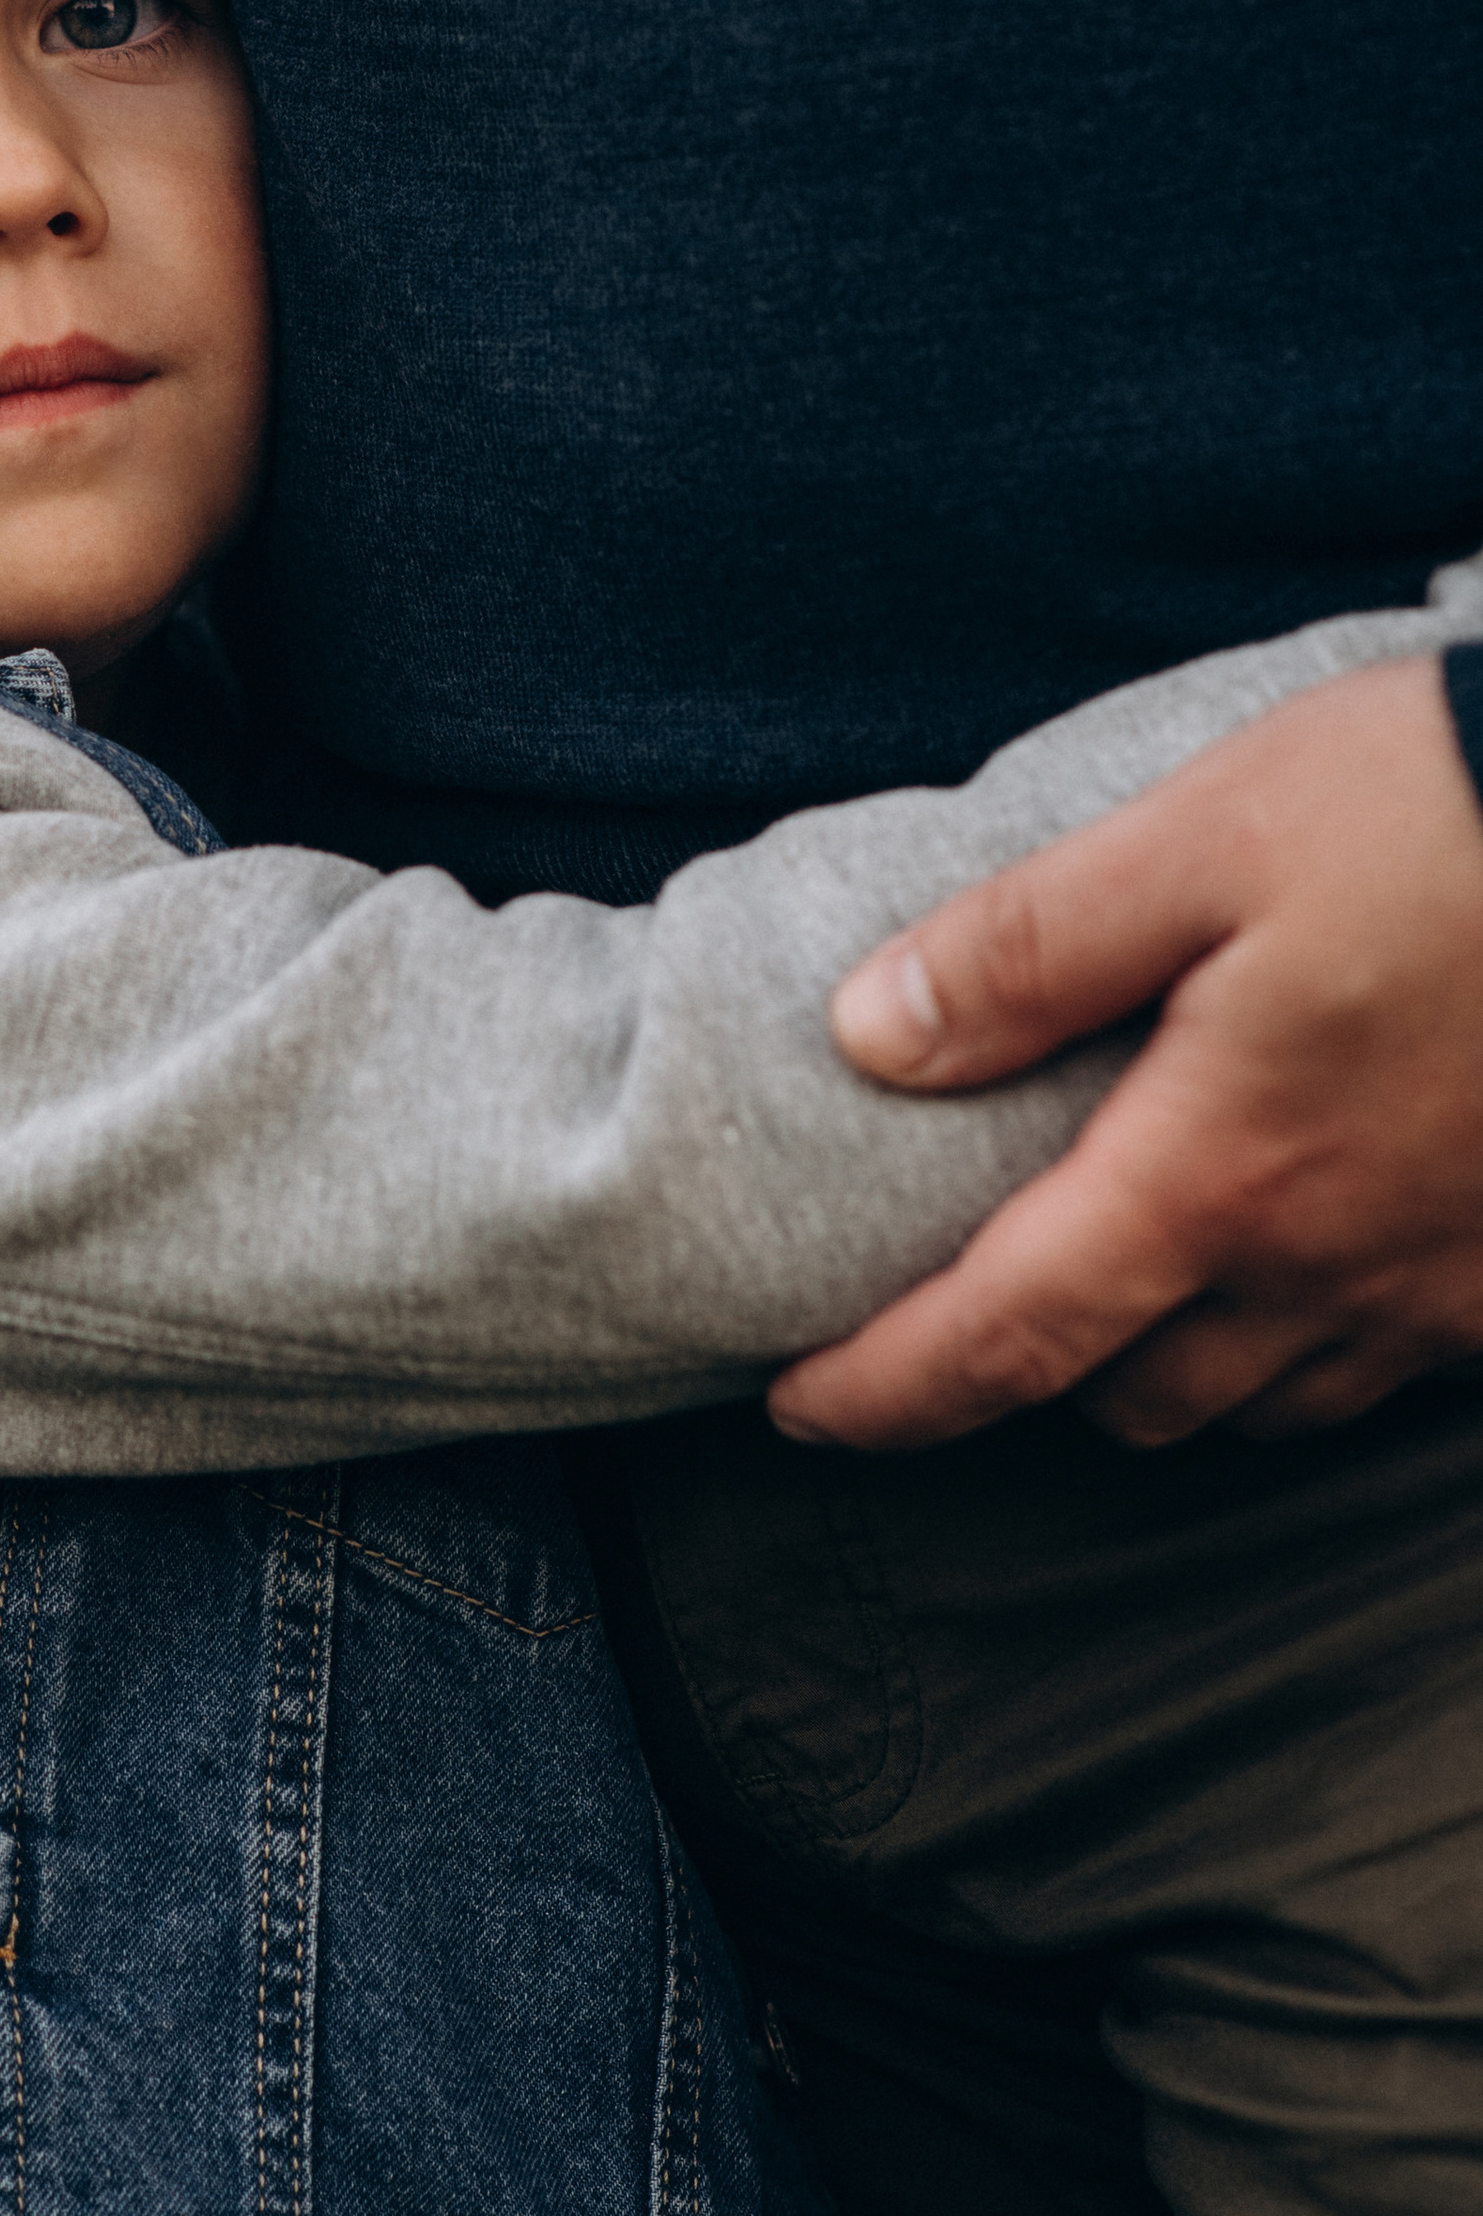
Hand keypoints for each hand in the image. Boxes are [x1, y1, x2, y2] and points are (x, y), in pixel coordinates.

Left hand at [768, 656, 1482, 1451]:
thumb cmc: (1440, 807)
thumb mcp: (1201, 835)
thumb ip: (1027, 948)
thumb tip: (867, 1032)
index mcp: (1220, 1173)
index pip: (1006, 1338)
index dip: (886, 1392)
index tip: (798, 1409)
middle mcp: (1333, 1266)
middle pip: (1136, 1398)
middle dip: (1031, 1375)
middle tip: (963, 1311)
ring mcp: (1449, 1288)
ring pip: (1267, 1400)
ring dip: (1176, 1369)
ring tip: (1119, 1285)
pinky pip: (1392, 1366)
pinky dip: (1311, 1342)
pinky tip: (1296, 1252)